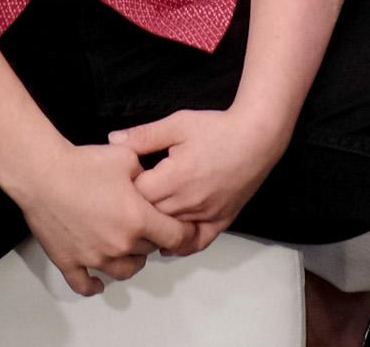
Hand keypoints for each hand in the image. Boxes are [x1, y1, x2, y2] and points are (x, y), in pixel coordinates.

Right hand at [0, 140, 191, 296]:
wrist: (43, 173)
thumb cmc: (81, 164)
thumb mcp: (125, 157)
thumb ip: (145, 172)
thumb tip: (150, 179)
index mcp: (138, 220)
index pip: (175, 237)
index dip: (184, 233)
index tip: (185, 230)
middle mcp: (120, 244)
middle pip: (148, 252)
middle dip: (151, 239)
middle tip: (144, 225)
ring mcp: (95, 257)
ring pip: (124, 271)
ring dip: (130, 262)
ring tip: (127, 249)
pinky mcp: (70, 262)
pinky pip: (85, 285)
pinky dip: (93, 286)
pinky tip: (98, 283)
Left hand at [111, 106, 288, 252]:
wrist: (257, 137)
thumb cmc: (217, 128)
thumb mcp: (177, 124)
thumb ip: (143, 136)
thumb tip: (112, 141)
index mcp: (174, 178)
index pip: (137, 196)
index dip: (126, 189)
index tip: (124, 180)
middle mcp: (188, 202)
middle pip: (151, 217)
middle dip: (138, 209)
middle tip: (128, 201)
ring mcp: (206, 214)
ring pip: (171, 232)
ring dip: (156, 226)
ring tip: (142, 220)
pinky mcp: (222, 220)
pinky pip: (199, 242)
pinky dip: (182, 245)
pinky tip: (169, 244)